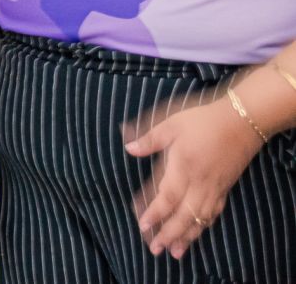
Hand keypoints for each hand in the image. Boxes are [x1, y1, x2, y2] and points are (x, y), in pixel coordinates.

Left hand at [125, 92, 264, 258]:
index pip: (167, 196)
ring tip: (174, 252)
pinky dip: (203, 225)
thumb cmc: (203, 119)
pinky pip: (213, 212)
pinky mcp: (225, 188)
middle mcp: (200, 182)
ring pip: (199, 218)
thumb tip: (128, 148)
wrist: (242, 120)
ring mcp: (214, 187)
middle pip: (183, 214)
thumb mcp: (172, 123)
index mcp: (183, 166)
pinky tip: (196, 233)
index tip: (143, 226)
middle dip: (168, 233)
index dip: (155, 213)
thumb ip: (150, 139)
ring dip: (186, 236)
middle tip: (155, 249)